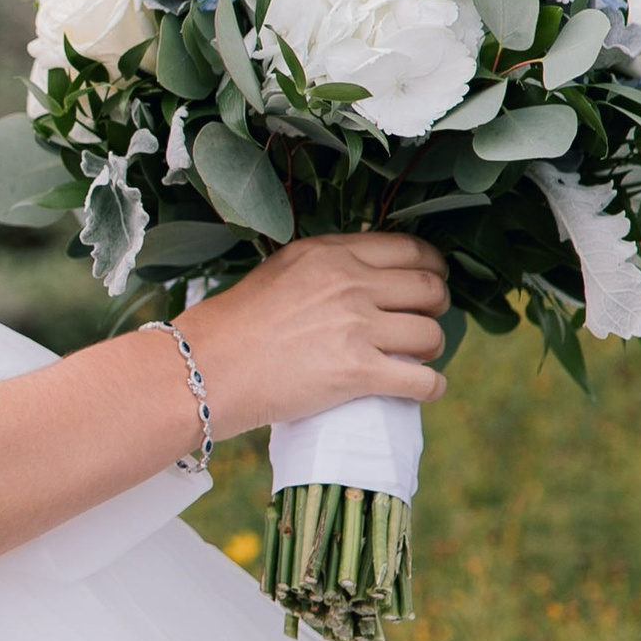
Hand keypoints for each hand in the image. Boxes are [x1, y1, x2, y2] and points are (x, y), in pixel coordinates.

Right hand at [186, 235, 449, 442]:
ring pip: (430, 334)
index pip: (409, 250)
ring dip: (432, 349)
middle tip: (426, 322)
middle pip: (429, 289)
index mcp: (331, 254)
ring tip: (418, 358)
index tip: (432, 281)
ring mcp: (356, 327)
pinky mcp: (356, 373)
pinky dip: (431, 387)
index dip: (432, 267)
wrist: (204, 368)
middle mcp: (350, 283)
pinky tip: (426, 390)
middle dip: (437, 307)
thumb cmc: (230, 325)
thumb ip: (324, 268)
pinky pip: (421, 379)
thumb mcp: (279, 271)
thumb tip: (362, 278)